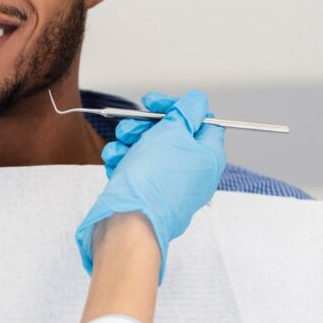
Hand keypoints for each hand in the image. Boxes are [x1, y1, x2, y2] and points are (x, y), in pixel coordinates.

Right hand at [76, 90, 225, 282]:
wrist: (131, 221)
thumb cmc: (155, 179)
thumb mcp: (173, 133)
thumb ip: (186, 112)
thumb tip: (198, 101)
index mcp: (208, 156)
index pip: (201, 121)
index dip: (176, 107)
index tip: (153, 102)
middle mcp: (192, 171)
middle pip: (170, 134)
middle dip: (144, 126)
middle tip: (130, 128)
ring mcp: (169, 184)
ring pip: (148, 150)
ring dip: (129, 142)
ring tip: (119, 149)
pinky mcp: (148, 193)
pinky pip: (136, 168)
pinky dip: (124, 161)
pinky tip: (115, 162)